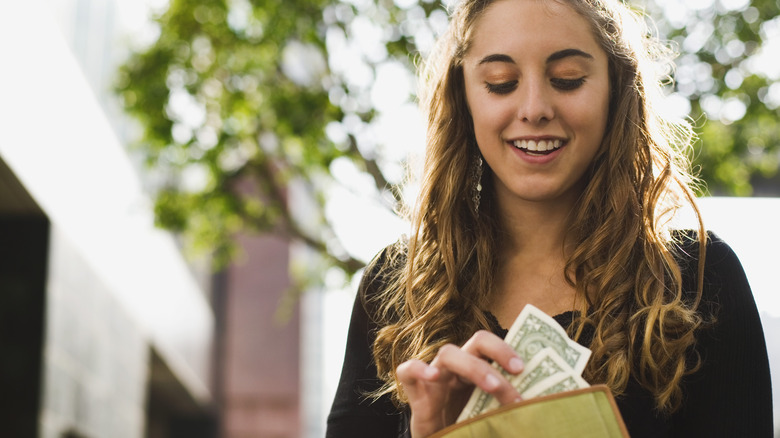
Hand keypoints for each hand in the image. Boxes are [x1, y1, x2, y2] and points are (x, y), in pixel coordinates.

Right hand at [396, 330, 524, 437]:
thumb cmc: (469, 431)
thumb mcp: (493, 417)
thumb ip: (509, 409)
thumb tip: (542, 409)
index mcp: (478, 370)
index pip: (493, 346)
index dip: (507, 349)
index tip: (523, 368)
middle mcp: (458, 368)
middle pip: (476, 342)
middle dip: (499, 352)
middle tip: (517, 371)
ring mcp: (435, 377)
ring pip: (448, 353)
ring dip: (474, 367)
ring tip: (493, 386)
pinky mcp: (415, 392)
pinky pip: (407, 370)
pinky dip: (418, 368)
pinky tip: (432, 376)